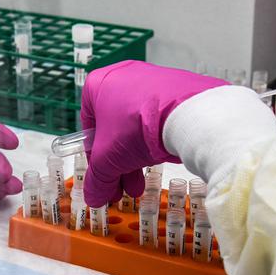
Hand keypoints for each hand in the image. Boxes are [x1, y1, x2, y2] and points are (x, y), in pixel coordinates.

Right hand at [80, 60, 227, 206]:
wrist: (185, 113)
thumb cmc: (137, 126)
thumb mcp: (107, 160)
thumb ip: (97, 179)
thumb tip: (94, 197)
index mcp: (99, 84)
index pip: (89, 128)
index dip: (94, 159)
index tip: (102, 179)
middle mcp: (123, 77)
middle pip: (115, 130)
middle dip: (117, 164)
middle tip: (122, 188)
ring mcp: (152, 80)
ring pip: (137, 126)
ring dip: (135, 159)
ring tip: (140, 185)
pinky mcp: (177, 88)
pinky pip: (159, 118)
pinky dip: (156, 142)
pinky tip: (160, 162)